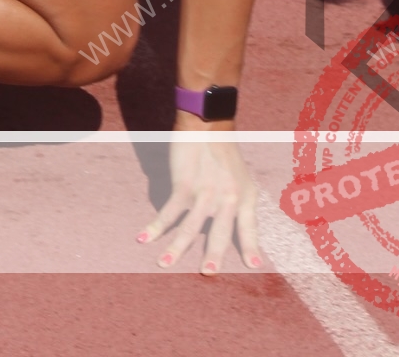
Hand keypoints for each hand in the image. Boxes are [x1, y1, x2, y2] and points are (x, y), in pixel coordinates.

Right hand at [138, 122, 262, 273]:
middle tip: (208, 272)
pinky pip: (169, 212)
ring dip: (176, 248)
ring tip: (165, 264)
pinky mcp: (183, 186)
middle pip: (220, 233)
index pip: (248, 227)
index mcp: (243, 197)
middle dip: (214, 254)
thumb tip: (232, 225)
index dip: (250, 247)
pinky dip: (156, 226)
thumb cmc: (224, 152)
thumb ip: (238, 203)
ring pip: (190, 227)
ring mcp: (204, 193)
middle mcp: (226, 198)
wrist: (207, 125)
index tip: (254, 266)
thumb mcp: (241, 178)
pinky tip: (144, 237)